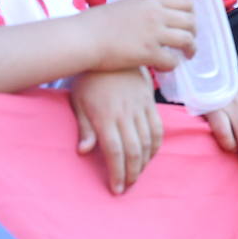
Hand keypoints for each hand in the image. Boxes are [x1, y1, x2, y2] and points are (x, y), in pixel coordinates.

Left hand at [70, 67, 161, 194]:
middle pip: (134, 149)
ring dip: (145, 161)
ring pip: (149, 140)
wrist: (111, 50)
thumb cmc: (89, 80)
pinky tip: (150, 154)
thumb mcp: (79, 101)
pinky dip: (156, 144)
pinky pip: (158, 127)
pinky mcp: (149, 102)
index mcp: (107, 115)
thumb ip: (85, 127)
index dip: (117, 172)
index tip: (117, 188)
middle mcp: (126, 113)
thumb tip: (85, 151)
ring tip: (137, 174)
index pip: (115, 150)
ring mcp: (141, 107)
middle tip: (128, 186)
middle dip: (132, 172)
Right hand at [83, 0, 195, 72]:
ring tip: (187, 56)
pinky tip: (165, 68)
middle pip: (191, 21)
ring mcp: (154, 33)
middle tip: (189, 43)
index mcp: (151, 0)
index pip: (187, 2)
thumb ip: (145, 9)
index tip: (188, 23)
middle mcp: (157, 14)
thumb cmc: (96, 24)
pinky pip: (172, 60)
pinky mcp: (148, 53)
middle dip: (194, 33)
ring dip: (190, 49)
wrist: (81, 38)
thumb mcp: (126, 5)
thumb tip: (155, 14)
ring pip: (187, 40)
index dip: (192, 14)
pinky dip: (172, 65)